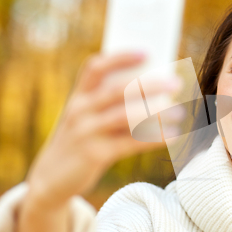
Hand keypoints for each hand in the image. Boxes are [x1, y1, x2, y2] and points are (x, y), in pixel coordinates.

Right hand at [26, 52, 183, 205]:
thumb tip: (155, 92)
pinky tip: (174, 135)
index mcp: (78, 96)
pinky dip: (155, 138)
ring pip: (126, 116)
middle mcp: (79, 110)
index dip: (120, 57)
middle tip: (176, 82)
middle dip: (149, 85)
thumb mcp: (85, 118)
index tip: (146, 52)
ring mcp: (86, 132)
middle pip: (118, 90)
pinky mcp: (95, 155)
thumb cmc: (80, 140)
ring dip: (156, 112)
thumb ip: (109, 105)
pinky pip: (131, 143)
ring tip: (180, 111)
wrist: (51, 179)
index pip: (96, 67)